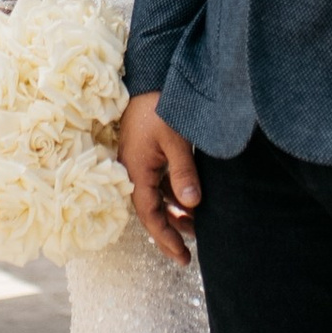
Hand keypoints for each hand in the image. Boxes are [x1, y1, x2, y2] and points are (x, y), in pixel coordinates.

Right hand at [122, 91, 203, 261]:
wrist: (149, 75)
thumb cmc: (160, 105)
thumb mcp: (175, 140)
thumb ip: (183, 173)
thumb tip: (192, 205)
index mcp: (135, 171)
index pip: (149, 215)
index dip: (165, 238)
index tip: (183, 257)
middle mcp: (133, 171)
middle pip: (151, 210)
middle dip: (171, 231)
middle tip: (191, 252)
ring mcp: (140, 162)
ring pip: (157, 197)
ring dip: (175, 213)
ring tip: (198, 227)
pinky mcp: (149, 153)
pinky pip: (160, 183)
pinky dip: (175, 195)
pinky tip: (192, 202)